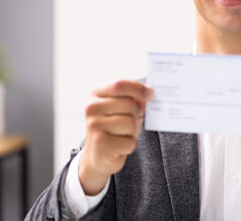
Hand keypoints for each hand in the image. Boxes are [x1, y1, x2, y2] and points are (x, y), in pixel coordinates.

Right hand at [79, 80, 152, 194]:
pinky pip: (130, 141)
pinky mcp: (101, 144)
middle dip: (136, 114)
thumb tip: (148, 93)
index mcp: (96, 95)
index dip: (138, 88)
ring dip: (133, 131)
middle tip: (131, 121)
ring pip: (130, 122)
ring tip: (123, 134)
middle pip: (129, 104)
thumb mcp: (121, 109)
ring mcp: (94, 126)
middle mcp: (91, 108)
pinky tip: (119, 146)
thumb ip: (133, 99)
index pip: (119, 85)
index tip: (149, 94)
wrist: (98, 156)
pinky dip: (129, 145)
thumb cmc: (114, 128)